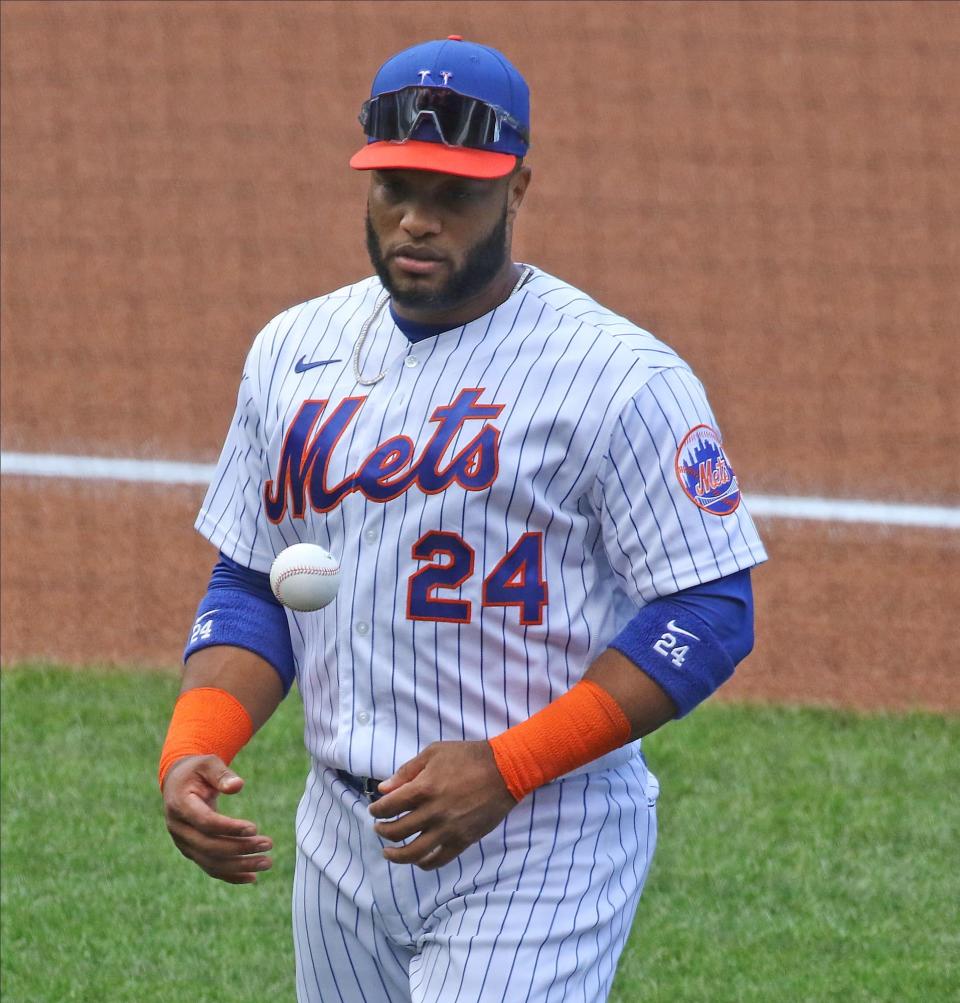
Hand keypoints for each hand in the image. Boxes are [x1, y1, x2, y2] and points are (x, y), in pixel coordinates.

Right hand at [162, 754, 272, 884]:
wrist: (178, 784)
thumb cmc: (197, 771)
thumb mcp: (208, 764)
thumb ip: (222, 774)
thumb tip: (238, 786)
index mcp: (180, 805)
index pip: (206, 823)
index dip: (229, 828)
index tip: (255, 828)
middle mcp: (179, 829)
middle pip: (210, 847)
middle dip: (240, 849)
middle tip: (268, 845)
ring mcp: (183, 844)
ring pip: (211, 862)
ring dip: (240, 866)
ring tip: (267, 863)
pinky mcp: (191, 851)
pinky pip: (210, 868)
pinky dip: (231, 875)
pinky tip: (252, 878)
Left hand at [368, 741, 516, 869]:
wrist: (505, 770)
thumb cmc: (468, 756)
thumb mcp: (434, 753)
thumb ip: (407, 771)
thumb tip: (384, 788)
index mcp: (424, 788)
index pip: (389, 807)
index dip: (377, 810)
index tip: (374, 810)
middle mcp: (433, 813)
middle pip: (397, 831)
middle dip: (382, 830)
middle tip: (379, 828)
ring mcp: (448, 830)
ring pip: (414, 853)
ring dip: (396, 855)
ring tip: (388, 852)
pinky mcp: (463, 840)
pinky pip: (439, 860)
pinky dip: (424, 863)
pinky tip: (417, 860)